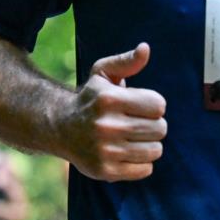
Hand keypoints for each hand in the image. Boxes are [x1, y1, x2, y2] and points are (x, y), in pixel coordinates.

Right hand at [59, 43, 166, 181]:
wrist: (59, 129)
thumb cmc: (89, 99)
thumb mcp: (102, 74)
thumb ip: (126, 61)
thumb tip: (145, 49)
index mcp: (108, 100)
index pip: (159, 106)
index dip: (153, 106)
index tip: (139, 107)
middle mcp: (105, 126)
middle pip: (160, 129)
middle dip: (152, 125)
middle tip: (136, 124)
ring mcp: (104, 151)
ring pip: (155, 151)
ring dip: (148, 145)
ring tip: (133, 139)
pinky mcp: (105, 170)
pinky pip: (145, 170)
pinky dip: (141, 164)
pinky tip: (127, 154)